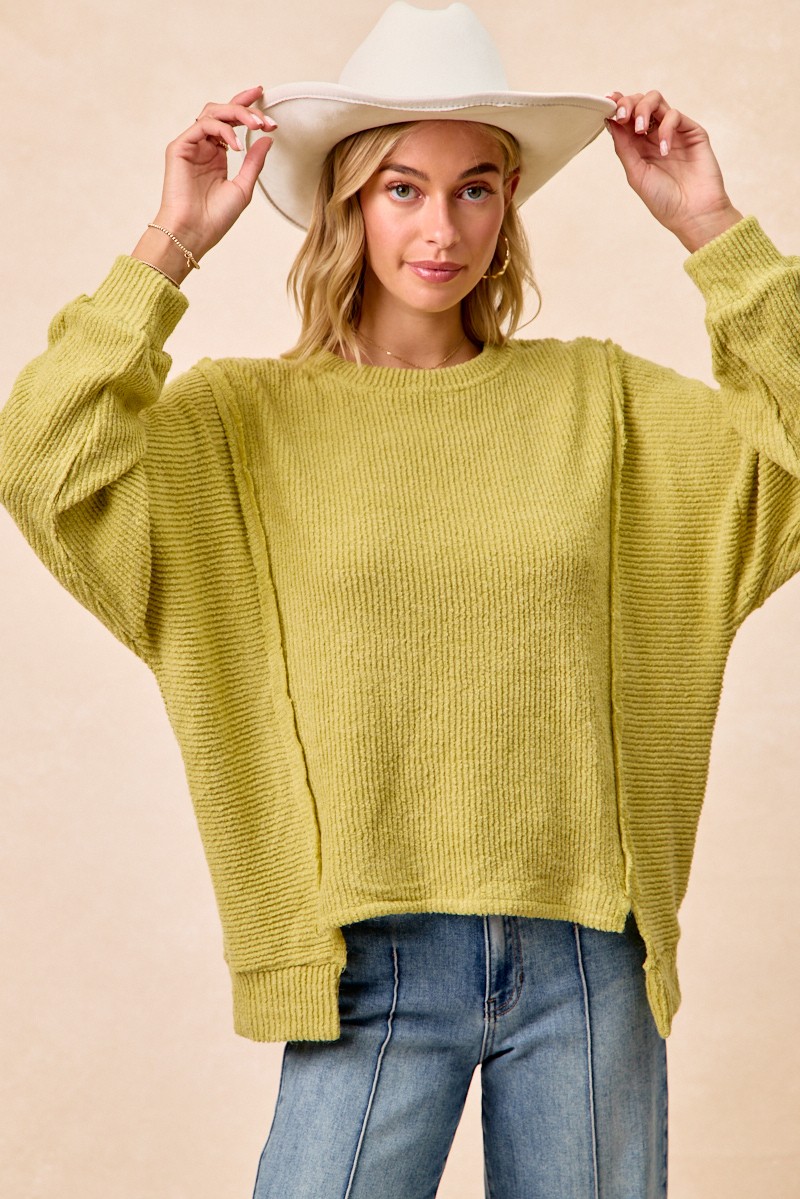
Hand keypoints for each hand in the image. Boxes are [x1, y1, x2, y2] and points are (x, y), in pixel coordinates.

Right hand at [132, 86, 274, 279]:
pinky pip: (203, 126)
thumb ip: (254, 162)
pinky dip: (223, 131)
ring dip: (237, 115)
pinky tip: (237, 146)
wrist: (193, 234)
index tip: (264, 96)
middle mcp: (203, 147)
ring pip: (212, 113)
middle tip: (266, 119)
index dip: (246, 106)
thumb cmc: (215, 218)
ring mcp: (190, 146)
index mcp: (217, 155)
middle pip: (222, 112)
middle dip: (245, 109)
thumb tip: (268, 139)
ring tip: (256, 126)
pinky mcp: (179, 147)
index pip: (231, 122)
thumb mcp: (243, 187)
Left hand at [604, 90, 742, 252]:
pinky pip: (675, 116)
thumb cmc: (664, 200)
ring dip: (643, 109)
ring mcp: (674, 132)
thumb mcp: (636, 174)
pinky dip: (665, 128)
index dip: (616, 105)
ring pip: (657, 100)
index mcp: (638, 146)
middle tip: (623, 116)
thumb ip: (623, 147)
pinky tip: (664, 150)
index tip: (607, 101)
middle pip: (640, 102)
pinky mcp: (692, 132)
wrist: (692, 214)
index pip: (626, 117)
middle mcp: (654, 136)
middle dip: (628, 103)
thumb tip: (610, 120)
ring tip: (639, 130)